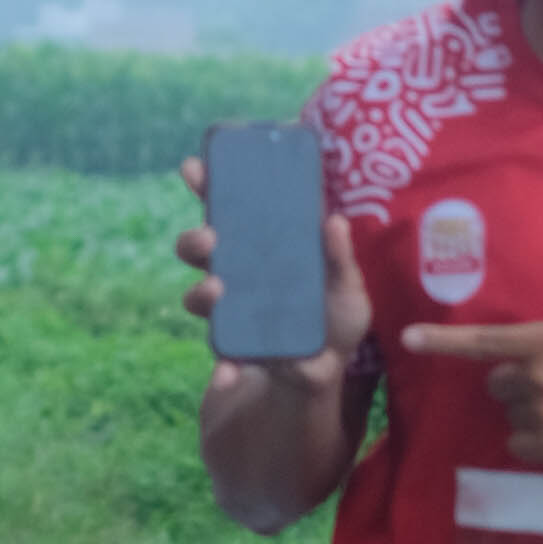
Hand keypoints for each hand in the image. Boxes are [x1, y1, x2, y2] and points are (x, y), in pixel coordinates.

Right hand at [175, 153, 369, 400]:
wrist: (330, 371)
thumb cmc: (336, 317)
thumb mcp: (348, 286)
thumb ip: (340, 258)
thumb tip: (334, 220)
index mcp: (262, 246)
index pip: (228, 209)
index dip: (207, 185)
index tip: (194, 169)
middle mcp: (238, 273)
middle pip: (200, 247)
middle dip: (195, 240)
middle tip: (210, 238)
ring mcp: (231, 311)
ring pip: (198, 296)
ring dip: (201, 293)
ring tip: (217, 291)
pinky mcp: (234, 349)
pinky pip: (221, 354)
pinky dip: (223, 365)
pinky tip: (227, 374)